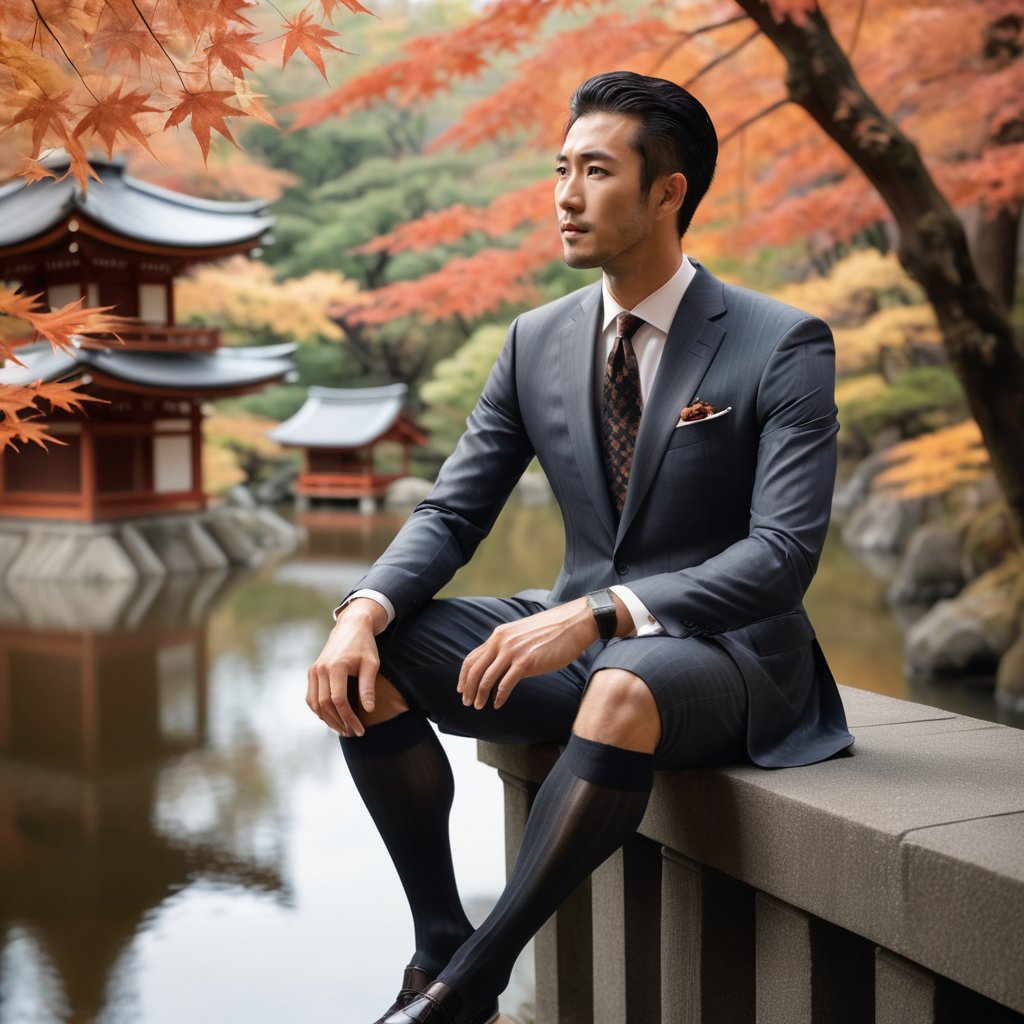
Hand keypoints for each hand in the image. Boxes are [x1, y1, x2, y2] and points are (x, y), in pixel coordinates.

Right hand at [306, 598, 388, 736]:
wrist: (351, 626)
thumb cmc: (364, 645)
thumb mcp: (371, 664)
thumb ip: (368, 687)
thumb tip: (368, 710)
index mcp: (335, 666)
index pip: (339, 700)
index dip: (349, 718)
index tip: (360, 730)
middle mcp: (320, 669)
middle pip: (325, 705)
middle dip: (339, 722)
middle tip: (352, 733)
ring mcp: (313, 671)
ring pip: (315, 703)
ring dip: (327, 719)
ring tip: (343, 729)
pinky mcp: (312, 672)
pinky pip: (311, 697)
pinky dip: (319, 710)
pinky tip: (331, 718)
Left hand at [458, 598, 603, 710]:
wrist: (573, 624)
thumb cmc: (552, 631)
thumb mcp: (523, 634)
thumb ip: (509, 646)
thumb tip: (500, 664)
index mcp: (499, 635)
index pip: (472, 657)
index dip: (463, 676)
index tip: (461, 688)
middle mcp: (502, 642)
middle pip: (475, 669)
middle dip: (467, 688)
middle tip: (466, 702)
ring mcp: (513, 652)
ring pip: (487, 678)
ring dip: (480, 695)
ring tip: (479, 706)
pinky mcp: (526, 663)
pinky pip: (505, 684)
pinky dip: (498, 697)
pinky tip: (497, 704)